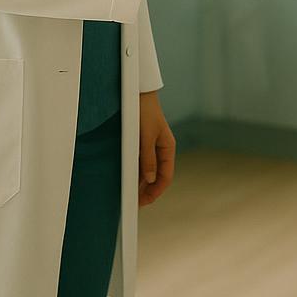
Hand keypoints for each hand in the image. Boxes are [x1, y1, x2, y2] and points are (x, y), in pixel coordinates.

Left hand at [138, 90, 175, 206]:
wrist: (138, 93)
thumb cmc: (145, 112)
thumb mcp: (146, 137)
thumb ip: (148, 159)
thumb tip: (151, 179)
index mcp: (167, 148)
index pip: (166, 176)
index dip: (156, 191)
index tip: (145, 202)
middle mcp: (161, 149)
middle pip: (158, 176)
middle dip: (148, 190)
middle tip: (135, 203)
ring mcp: (152, 147)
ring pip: (149, 171)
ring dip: (141, 183)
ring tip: (130, 194)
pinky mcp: (142, 143)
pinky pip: (141, 163)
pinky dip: (136, 173)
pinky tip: (128, 179)